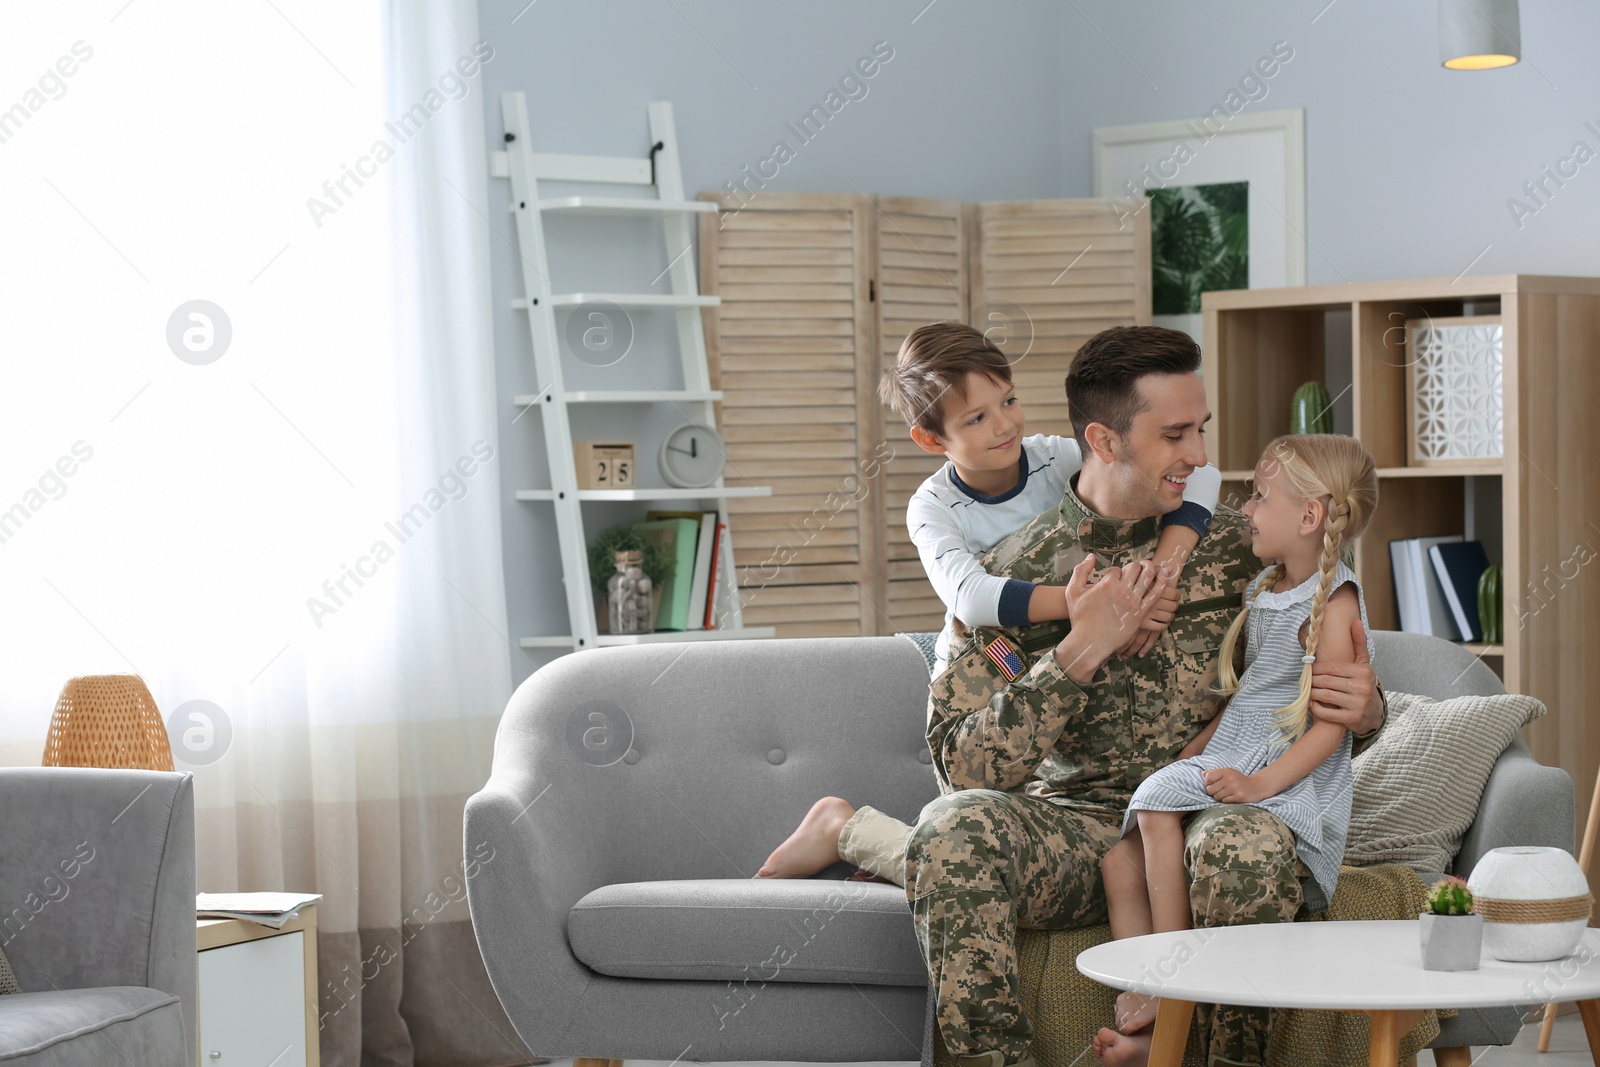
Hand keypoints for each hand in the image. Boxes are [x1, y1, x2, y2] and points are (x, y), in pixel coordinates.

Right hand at [1054, 556, 1165, 678]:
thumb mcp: (1073, 591)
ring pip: (1147, 577)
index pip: (1117, 569)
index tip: (1114, 578)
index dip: (1116, 572)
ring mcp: (1133, 602)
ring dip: (1150, 569)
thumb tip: (1091, 556)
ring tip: (1151, 567)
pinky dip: (1162, 582)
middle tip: (1135, 569)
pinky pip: (1156, 593)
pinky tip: (1164, 575)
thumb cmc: (1080, 618)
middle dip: (1135, 566)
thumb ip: (1081, 570)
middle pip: (1134, 568)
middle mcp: (1121, 590)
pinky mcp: (1141, 613)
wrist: (1089, 642)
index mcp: (1106, 583)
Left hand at [1202, 767, 1267, 803]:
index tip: (1212, 784)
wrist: (1256, 787)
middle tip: (1219, 791)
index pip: (1208, 778)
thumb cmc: (1238, 779)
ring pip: (1217, 797)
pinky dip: (1226, 801)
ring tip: (1226, 794)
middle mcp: (1230, 779)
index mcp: (1225, 771)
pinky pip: (1225, 801)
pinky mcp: (1239, 797)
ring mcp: (1234, 788)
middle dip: (1213, 792)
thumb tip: (1203, 774)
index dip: (1208, 783)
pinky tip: (1231, 797)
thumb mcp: (1228, 772)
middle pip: (1210, 789)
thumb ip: (1214, 773)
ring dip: (1219, 797)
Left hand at [1310, 618, 1382, 734]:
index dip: (1316, 669)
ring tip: (1308, 691)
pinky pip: (1327, 713)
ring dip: (1312, 694)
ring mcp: (1358, 704)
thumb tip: (1356, 621)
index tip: (1308, 670)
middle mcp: (1361, 687)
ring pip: (1324, 696)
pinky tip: (1314, 704)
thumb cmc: (1363, 684)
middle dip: (1312, 681)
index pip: (1331, 668)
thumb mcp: (1364, 664)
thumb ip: (1358, 643)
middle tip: (1305, 681)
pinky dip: (1317, 708)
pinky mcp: (1352, 719)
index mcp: (1362, 672)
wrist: (1374, 713)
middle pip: (1325, 681)